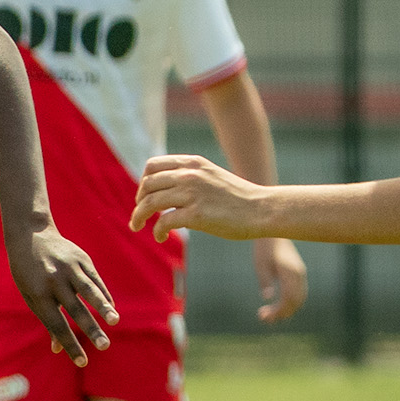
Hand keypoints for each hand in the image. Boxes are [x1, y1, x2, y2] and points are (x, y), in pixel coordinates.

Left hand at [8, 227, 113, 365]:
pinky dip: (104, 295)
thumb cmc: (28, 273)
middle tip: (104, 346)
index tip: (82, 362)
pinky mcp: (81, 258)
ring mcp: (69, 268)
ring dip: (103, 307)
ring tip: (114, 321)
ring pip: (89, 291)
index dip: (69, 344)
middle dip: (91, 329)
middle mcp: (54, 281)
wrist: (30, 235)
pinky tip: (111, 309)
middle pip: (75, 309)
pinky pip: (95, 280)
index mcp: (38, 294)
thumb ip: (48, 320)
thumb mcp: (31, 296)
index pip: (56, 324)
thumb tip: (57, 349)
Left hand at [132, 154, 272, 242]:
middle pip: (147, 184)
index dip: (143, 182)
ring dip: (139, 217)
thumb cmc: (238, 198)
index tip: (144, 197)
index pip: (152, 166)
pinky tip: (161, 237)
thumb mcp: (211, 176)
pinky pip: (163, 222)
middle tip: (139, 216)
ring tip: (138, 227)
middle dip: (138, 201)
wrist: (261, 209)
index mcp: (192, 163)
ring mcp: (192, 193)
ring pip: (149, 203)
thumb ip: (190, 178)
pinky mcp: (196, 214)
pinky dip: (157, 231)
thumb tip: (166, 191)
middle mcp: (189, 174)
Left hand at [253, 237, 309, 323]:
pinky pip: (299, 293)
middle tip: (264, 319)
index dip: (278, 311)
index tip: (264, 317)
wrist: (273, 231)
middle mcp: (299, 274)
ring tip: (269, 315)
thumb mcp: (261, 265)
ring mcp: (301, 274)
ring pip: (299, 299)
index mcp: (290, 272)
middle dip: (281, 313)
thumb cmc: (264, 248)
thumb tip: (267, 298)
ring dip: (286, 309)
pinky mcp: (299, 273)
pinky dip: (290, 302)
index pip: (289, 299)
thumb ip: (265, 281)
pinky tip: (277, 306)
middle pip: (296, 302)